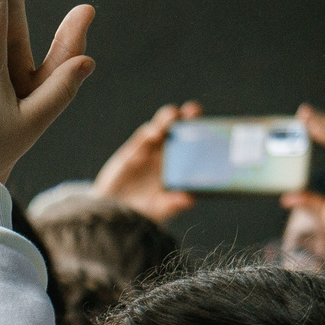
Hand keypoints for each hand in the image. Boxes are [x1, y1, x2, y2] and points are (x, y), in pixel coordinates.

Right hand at [92, 100, 202, 222]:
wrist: (112, 214)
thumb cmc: (141, 212)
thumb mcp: (159, 211)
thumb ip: (172, 205)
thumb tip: (188, 200)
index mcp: (179, 166)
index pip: (194, 144)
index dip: (202, 132)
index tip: (211, 125)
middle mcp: (166, 154)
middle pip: (179, 129)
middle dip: (186, 116)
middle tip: (192, 110)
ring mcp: (148, 151)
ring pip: (160, 128)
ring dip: (166, 119)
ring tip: (171, 116)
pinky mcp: (131, 152)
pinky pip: (140, 140)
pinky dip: (147, 135)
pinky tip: (153, 135)